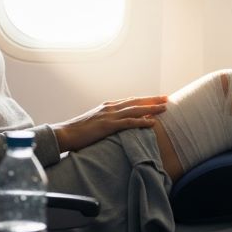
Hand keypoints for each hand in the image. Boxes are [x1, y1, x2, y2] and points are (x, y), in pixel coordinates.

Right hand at [52, 95, 167, 151]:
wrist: (64, 134)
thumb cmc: (78, 132)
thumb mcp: (94, 124)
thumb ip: (106, 122)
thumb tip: (116, 127)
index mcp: (107, 106)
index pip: (130, 101)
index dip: (144, 100)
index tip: (157, 98)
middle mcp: (110, 107)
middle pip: (136, 102)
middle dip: (152, 100)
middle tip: (167, 98)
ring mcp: (109, 115)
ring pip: (135, 110)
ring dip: (151, 108)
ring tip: (165, 108)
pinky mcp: (107, 126)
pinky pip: (128, 123)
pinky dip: (141, 122)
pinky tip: (152, 123)